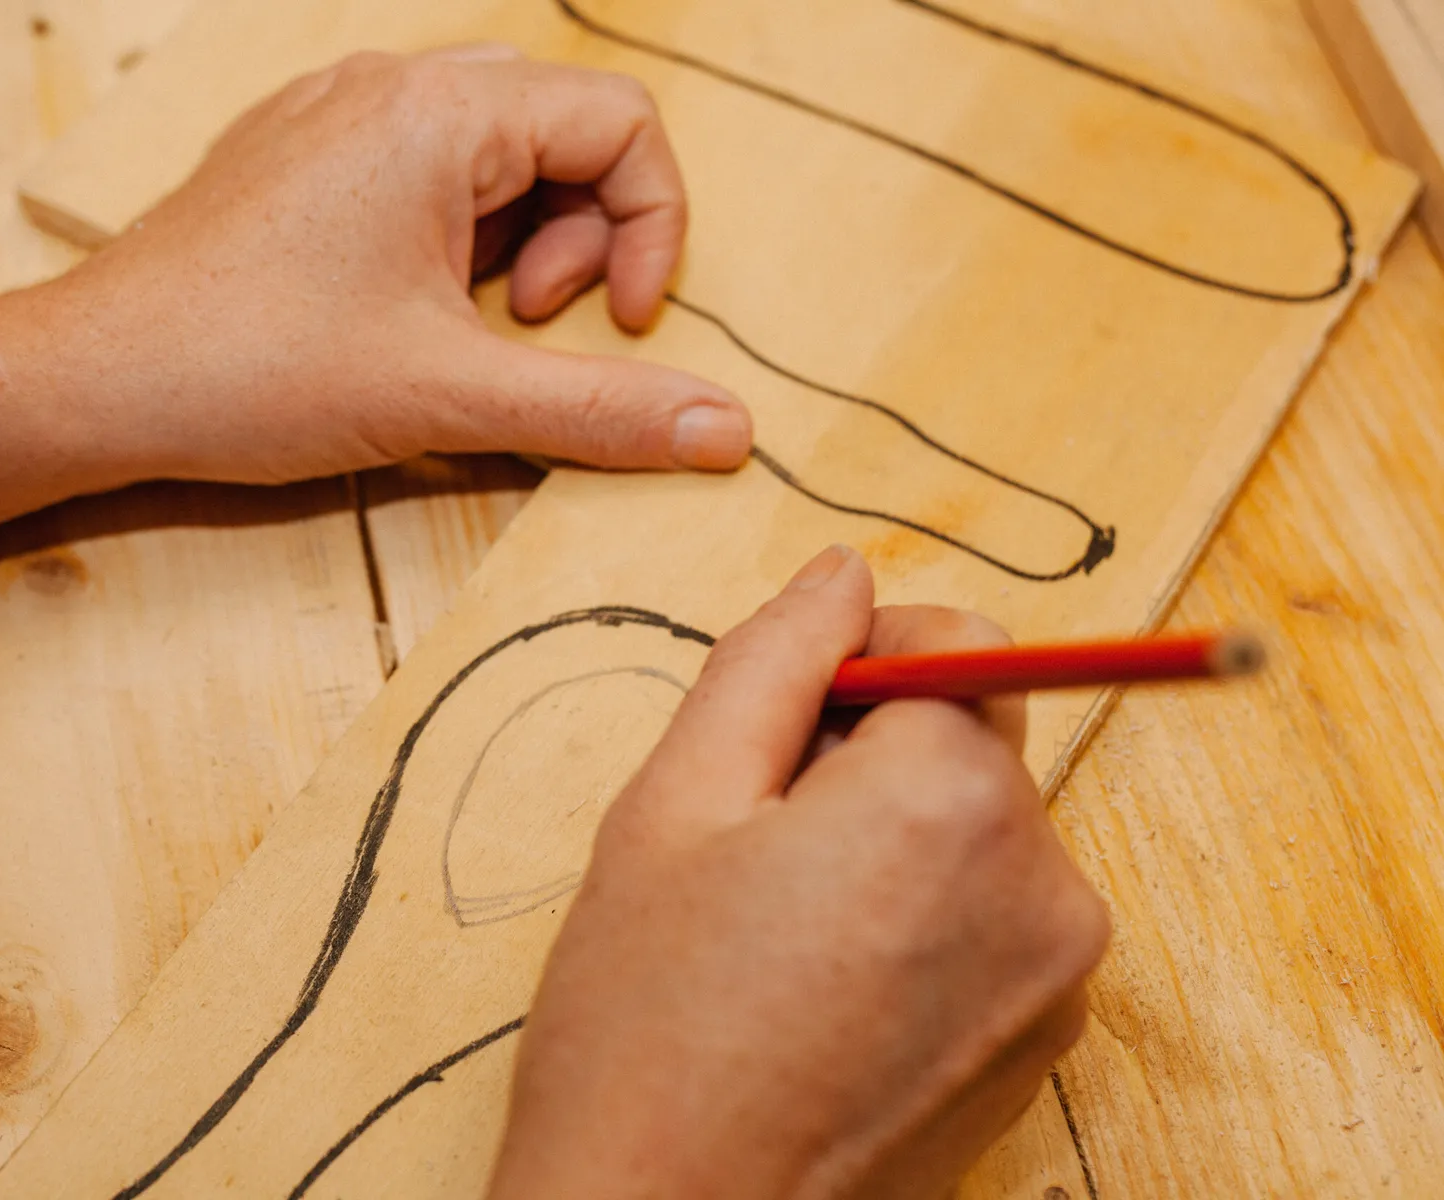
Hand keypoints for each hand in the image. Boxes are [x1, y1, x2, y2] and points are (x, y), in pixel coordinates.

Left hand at [41, 44, 752, 485]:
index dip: (653, 227)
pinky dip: (455, 235)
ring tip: (480, 324)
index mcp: (438, 113)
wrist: (88, 382)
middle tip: (537, 323)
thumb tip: (731, 434)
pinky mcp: (298, 157)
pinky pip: (422, 167)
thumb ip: (602, 410)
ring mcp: (334, 114)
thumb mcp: (449, 397)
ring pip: (493, 148)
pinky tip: (414, 312)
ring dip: (521, 237)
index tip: (622, 323)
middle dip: (584, 232)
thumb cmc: (249, 370)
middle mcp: (387, 87)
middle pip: (562, 126)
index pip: (621, 123)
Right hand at [488, 545, 1109, 1199]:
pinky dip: (924, 921)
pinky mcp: (1041, 1049)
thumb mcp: (673, 804)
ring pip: (979, 833)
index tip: (777, 735)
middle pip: (974, 741)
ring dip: (893, 842)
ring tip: (779, 931)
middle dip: (872, 758)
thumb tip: (845, 573)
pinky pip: (994, 922)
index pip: (959, 645)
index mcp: (956, 802)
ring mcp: (1057, 982)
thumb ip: (771, 659)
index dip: (857, 667)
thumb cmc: (647, 1025)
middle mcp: (1046, 885)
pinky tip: (822, 989)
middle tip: (753, 847)